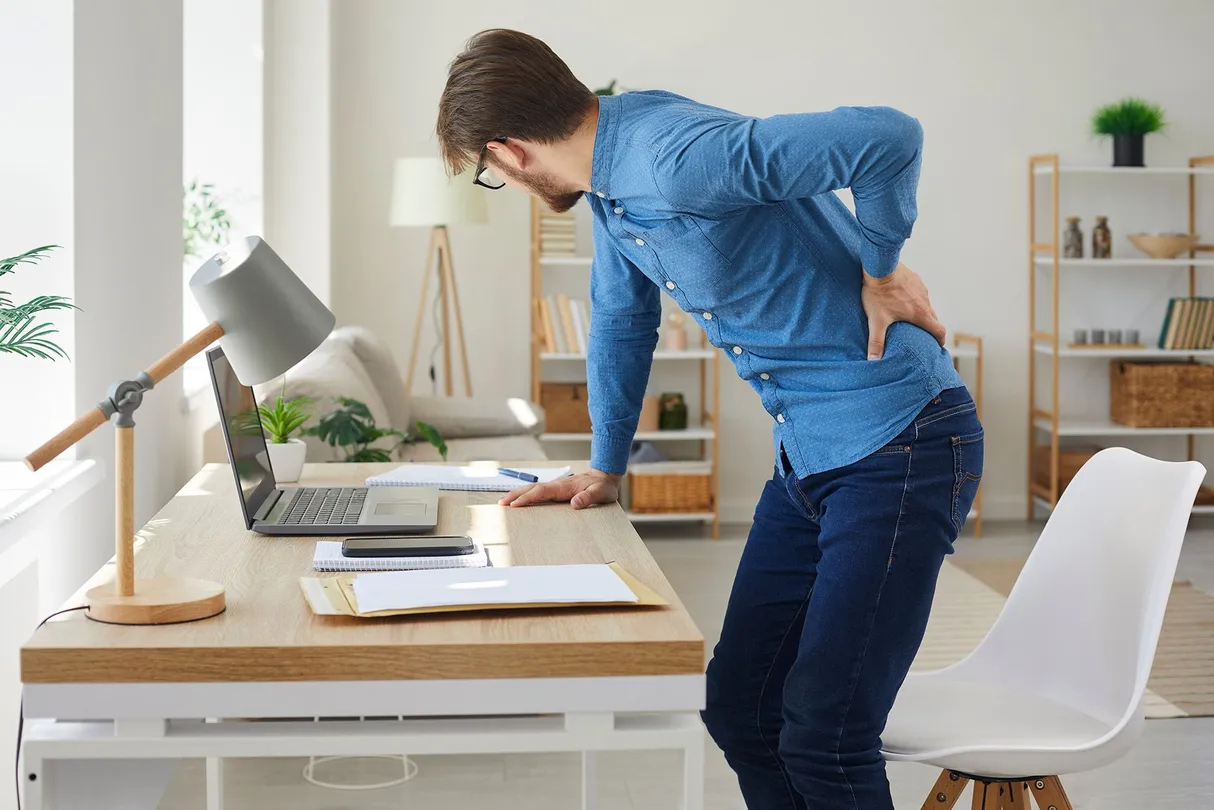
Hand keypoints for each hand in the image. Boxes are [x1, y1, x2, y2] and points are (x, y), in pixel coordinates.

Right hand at [498, 470, 621, 509]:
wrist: (604, 476)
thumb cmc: (602, 486)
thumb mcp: (600, 493)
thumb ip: (588, 497)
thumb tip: (575, 503)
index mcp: (564, 487)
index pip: (542, 491)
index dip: (528, 498)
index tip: (515, 504)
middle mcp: (557, 485)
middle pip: (532, 488)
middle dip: (515, 495)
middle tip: (501, 503)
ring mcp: (555, 487)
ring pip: (532, 489)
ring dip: (517, 494)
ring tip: (504, 502)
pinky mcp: (556, 490)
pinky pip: (537, 492)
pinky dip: (525, 495)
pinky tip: (519, 499)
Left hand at [861, 262, 946, 359]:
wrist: (879, 267)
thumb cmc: (878, 294)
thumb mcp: (876, 321)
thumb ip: (876, 342)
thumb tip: (873, 360)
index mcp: (920, 314)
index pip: (939, 330)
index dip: (940, 340)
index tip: (938, 345)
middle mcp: (925, 301)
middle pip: (934, 318)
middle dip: (930, 328)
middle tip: (923, 335)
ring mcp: (921, 289)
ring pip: (926, 304)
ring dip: (922, 312)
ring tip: (912, 318)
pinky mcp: (915, 279)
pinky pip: (919, 292)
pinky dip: (916, 299)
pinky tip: (904, 300)